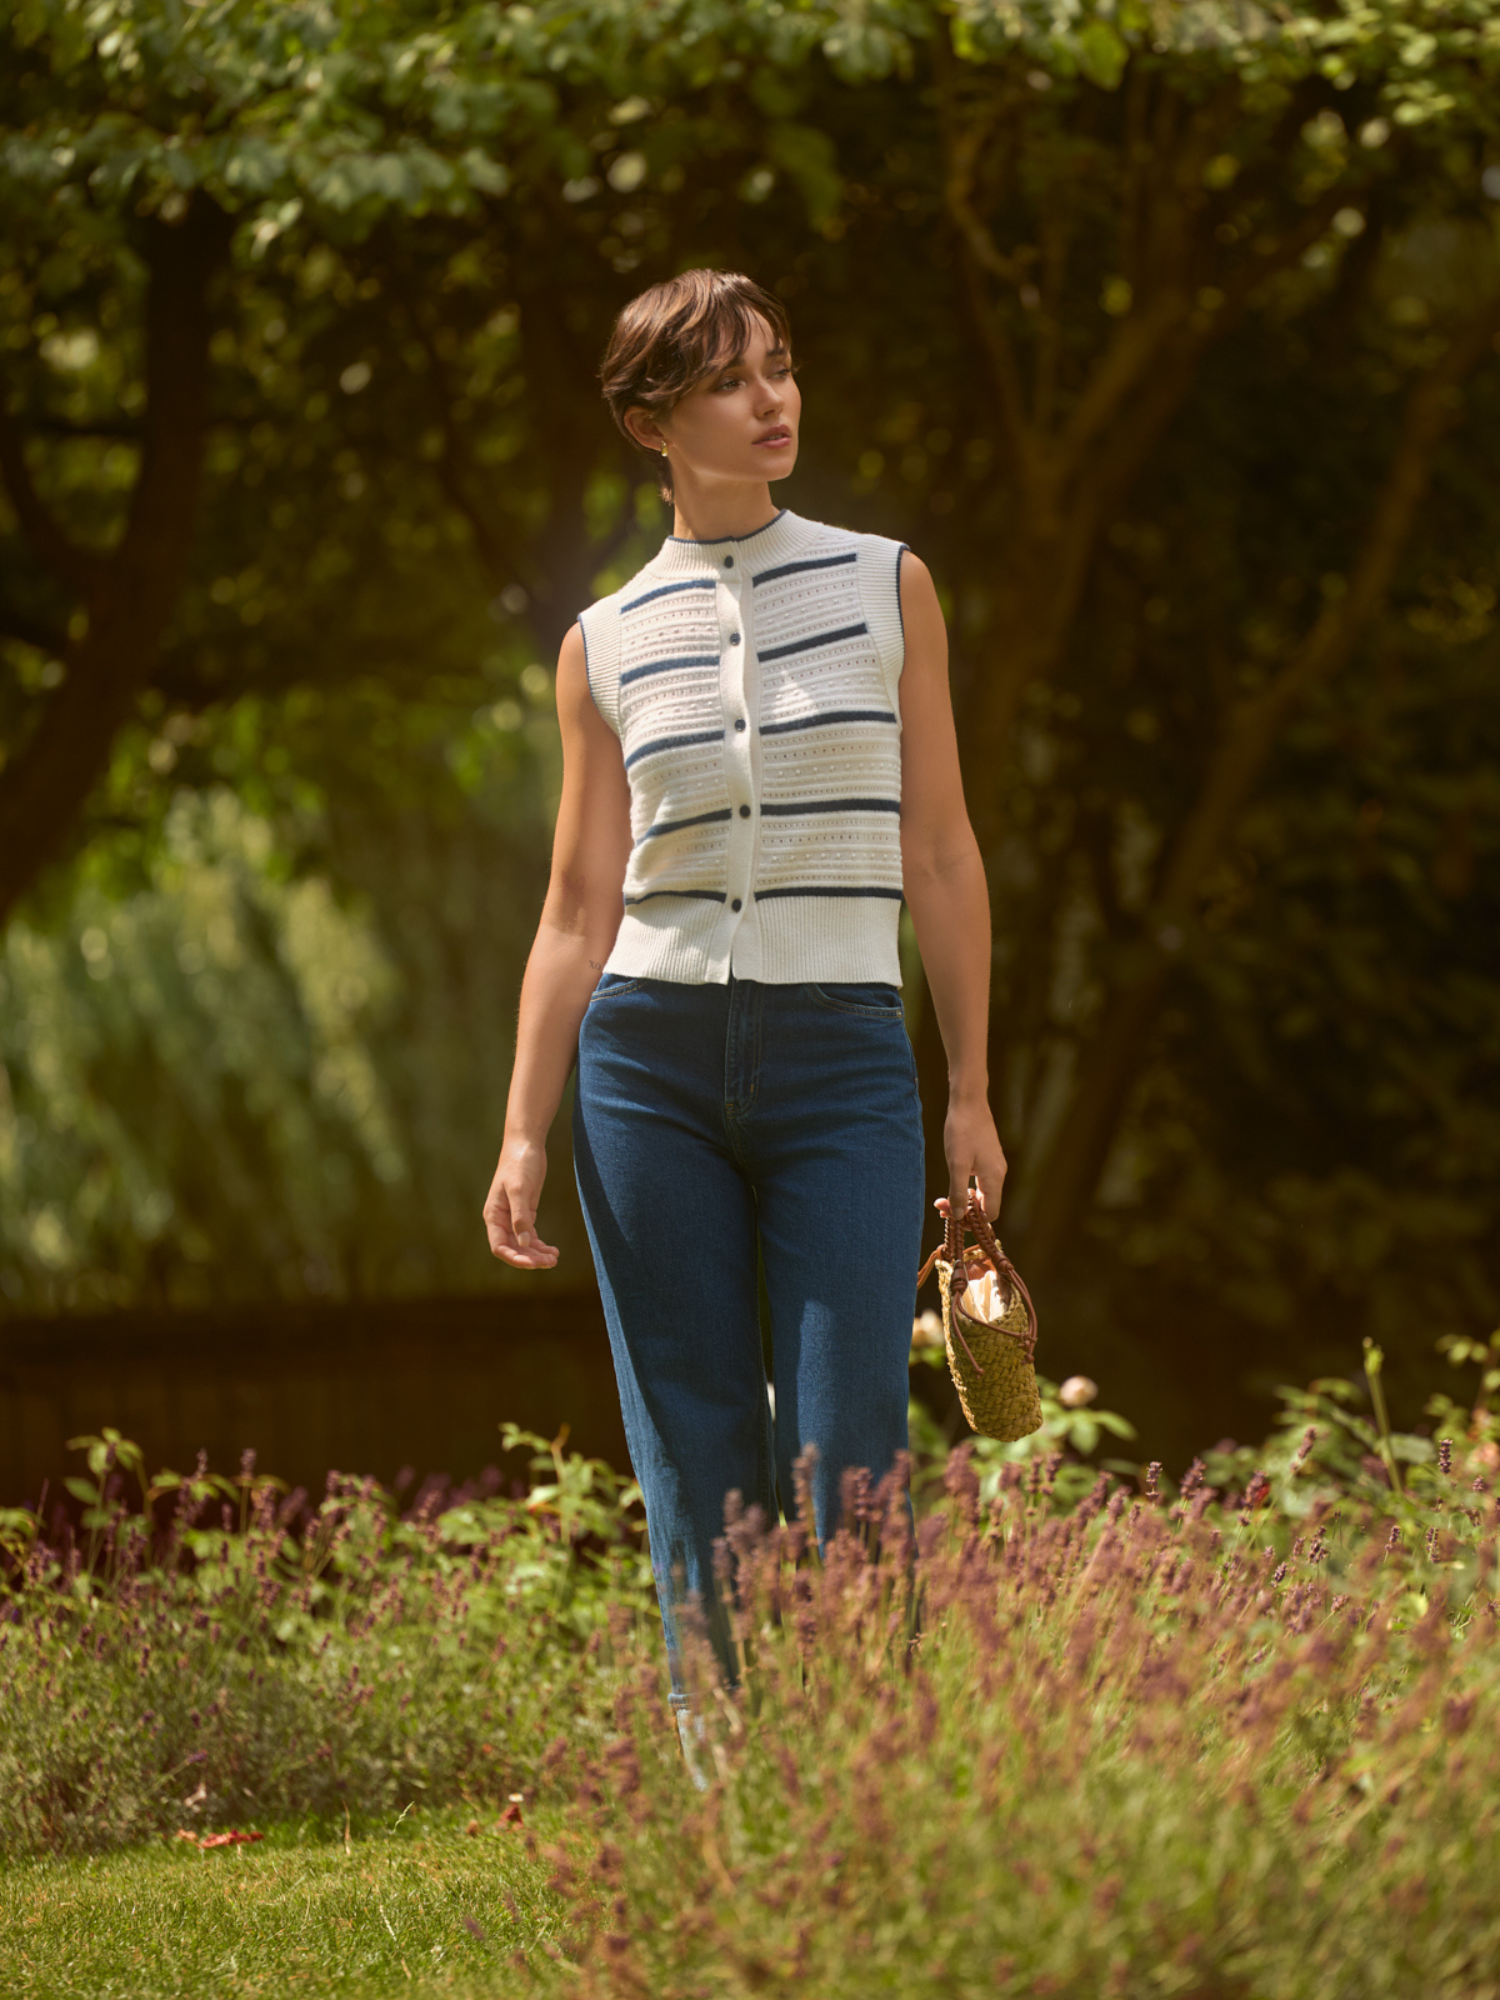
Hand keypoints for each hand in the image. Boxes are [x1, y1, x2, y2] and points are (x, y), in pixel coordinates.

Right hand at [482, 1136, 559, 1268]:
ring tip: (555, 1259)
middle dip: (530, 1259)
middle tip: (550, 1263)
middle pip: (513, 1249)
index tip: (532, 1264)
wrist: (526, 1145)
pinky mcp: (526, 1212)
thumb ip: (521, 1216)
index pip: (499, 1247)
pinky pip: (531, 1236)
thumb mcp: (519, 1190)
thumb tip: (524, 1243)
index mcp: (493, 1216)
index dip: (514, 1258)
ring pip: (524, 1245)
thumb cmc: (519, 1164)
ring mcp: (514, 1217)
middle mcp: (501, 1220)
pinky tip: (553, 1250)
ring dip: (537, 1254)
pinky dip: (541, 1245)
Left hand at [937, 1096, 1007, 1223]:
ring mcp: (994, 1166)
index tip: (952, 1217)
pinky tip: (952, 1183)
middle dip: (964, 1211)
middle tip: (941, 1207)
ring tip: (942, 1199)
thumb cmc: (962, 1131)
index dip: (973, 1221)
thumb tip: (959, 1217)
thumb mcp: (956, 1164)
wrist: (969, 1102)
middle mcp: (998, 1174)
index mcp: (994, 1178)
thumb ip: (957, 1192)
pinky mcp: (988, 1158)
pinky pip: (979, 1182)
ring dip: (962, 1199)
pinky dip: (965, 1187)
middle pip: (985, 1205)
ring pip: (981, 1194)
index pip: (991, 1213)